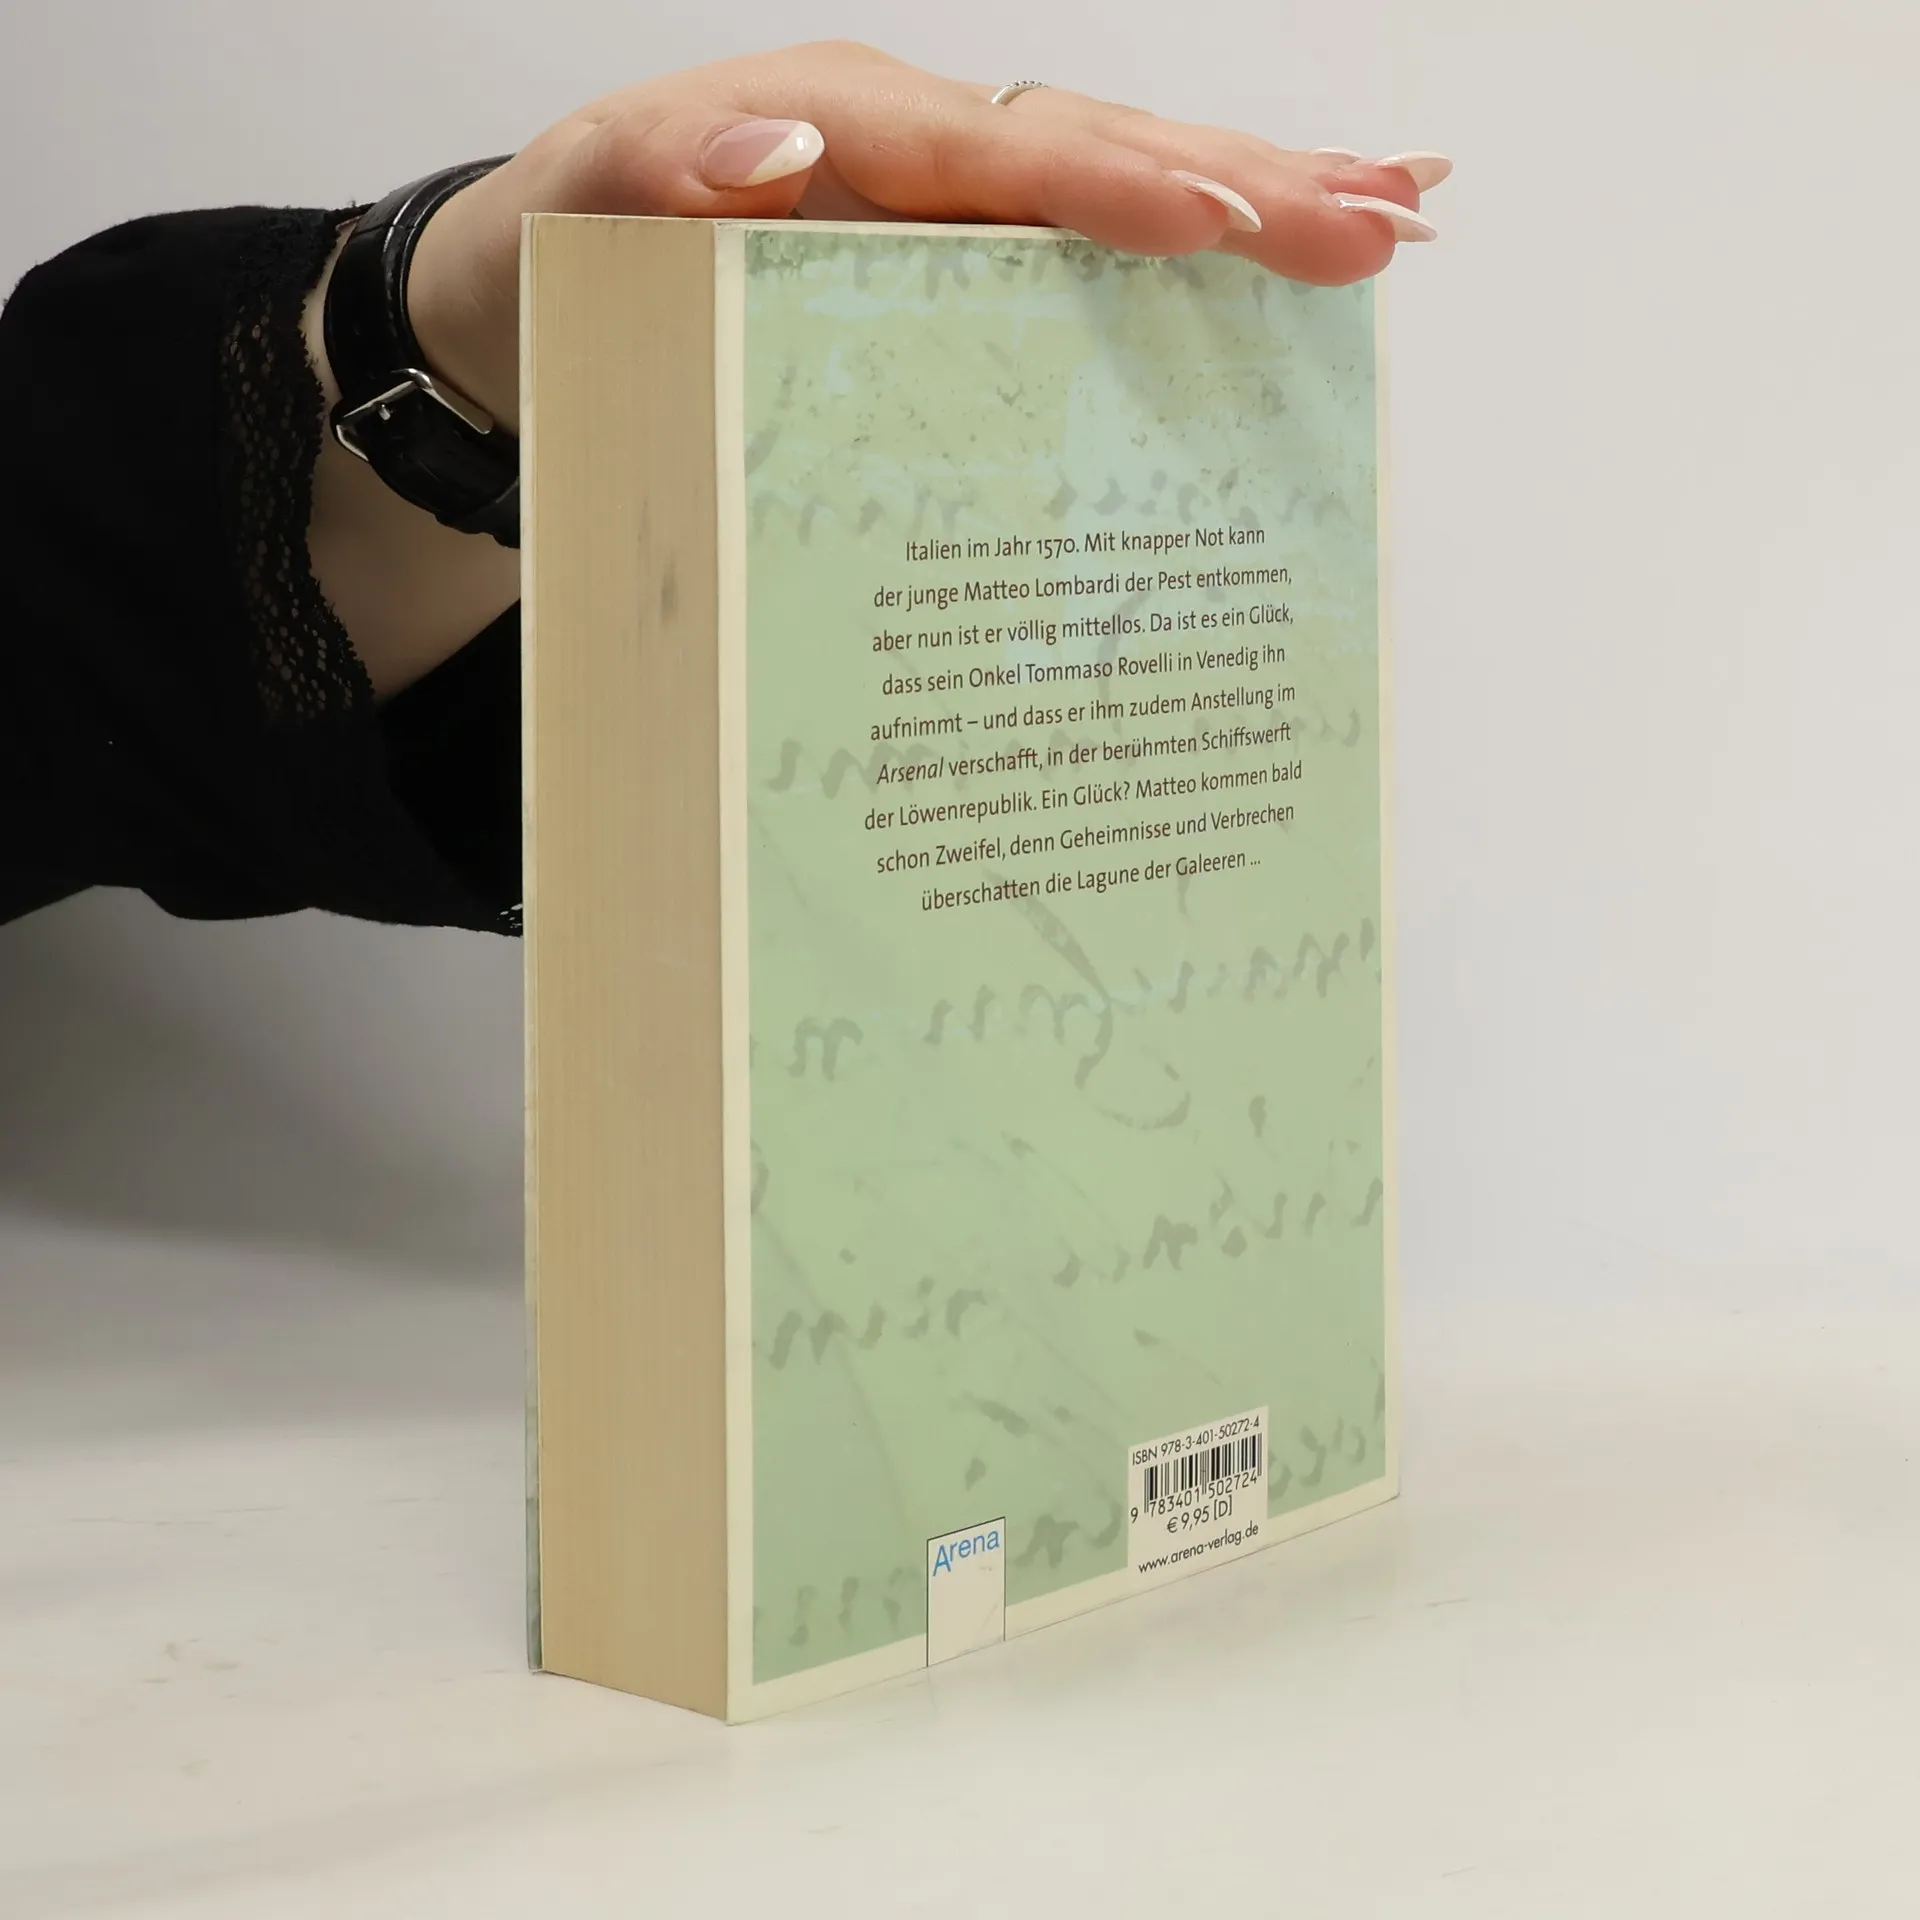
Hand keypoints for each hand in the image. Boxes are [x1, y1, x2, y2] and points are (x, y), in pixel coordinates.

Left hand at [407, 40, 1449, 429]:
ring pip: (1131, 184)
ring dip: (1266, 200)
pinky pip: (1096, 253)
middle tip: (1377, 222)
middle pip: (1108, 151)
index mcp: (855, 131)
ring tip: (1395, 216)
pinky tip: (1294, 256)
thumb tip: (769, 150)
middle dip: (1245, 185)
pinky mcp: (968, 267)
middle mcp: (929, 156)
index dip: (1109, 184)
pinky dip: (1205, 250)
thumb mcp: (588, 207)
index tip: (1208, 214)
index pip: (1004, 154)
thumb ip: (662, 172)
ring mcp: (959, 211)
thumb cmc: (582, 250)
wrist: (551, 295)